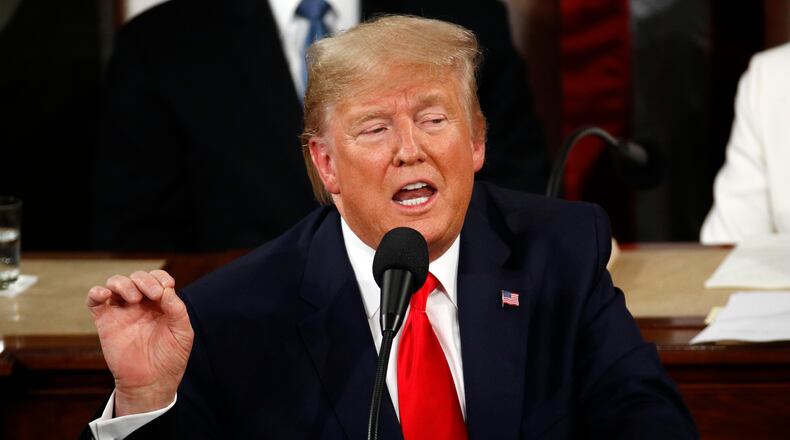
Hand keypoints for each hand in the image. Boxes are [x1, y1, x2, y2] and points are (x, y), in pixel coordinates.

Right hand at [87, 270, 193, 415]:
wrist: (151, 383)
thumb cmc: (170, 358)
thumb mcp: (183, 333)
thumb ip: (177, 309)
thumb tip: (167, 289)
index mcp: (160, 304)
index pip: (157, 279)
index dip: (161, 278)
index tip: (167, 287)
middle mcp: (141, 304)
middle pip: (137, 278)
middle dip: (145, 280)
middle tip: (153, 295)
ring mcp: (122, 312)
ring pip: (115, 283)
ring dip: (124, 283)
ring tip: (134, 299)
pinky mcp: (105, 322)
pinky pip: (95, 301)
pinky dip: (96, 292)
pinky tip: (104, 294)